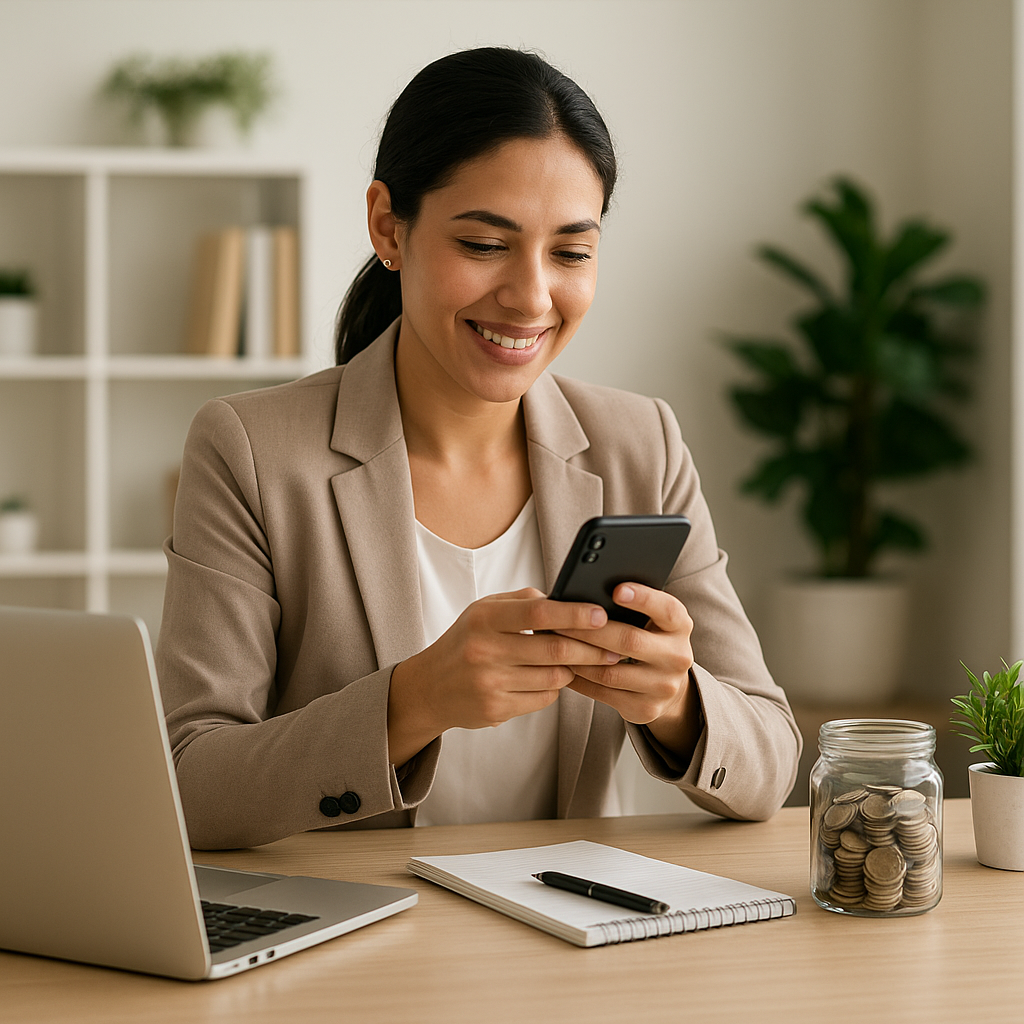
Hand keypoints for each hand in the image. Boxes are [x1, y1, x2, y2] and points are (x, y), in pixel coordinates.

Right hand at [387, 588, 617, 765]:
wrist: (429, 688)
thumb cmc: (465, 641)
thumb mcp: (483, 611)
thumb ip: (523, 601)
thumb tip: (566, 600)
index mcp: (484, 618)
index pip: (538, 613)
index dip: (574, 614)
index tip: (600, 615)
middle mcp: (485, 650)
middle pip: (554, 649)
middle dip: (591, 648)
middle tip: (614, 646)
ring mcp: (490, 683)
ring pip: (554, 676)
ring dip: (573, 669)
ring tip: (580, 662)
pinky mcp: (496, 709)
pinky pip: (544, 698)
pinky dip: (554, 687)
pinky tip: (550, 679)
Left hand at [558, 583, 702, 759]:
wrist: (668, 687)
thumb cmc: (648, 639)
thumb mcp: (652, 620)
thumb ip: (631, 606)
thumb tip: (586, 593)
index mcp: (680, 626)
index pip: (666, 609)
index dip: (643, 598)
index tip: (616, 590)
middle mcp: (678, 656)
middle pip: (629, 641)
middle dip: (590, 631)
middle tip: (559, 621)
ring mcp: (664, 686)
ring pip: (611, 672)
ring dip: (578, 658)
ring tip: (554, 645)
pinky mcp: (646, 709)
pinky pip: (604, 693)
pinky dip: (580, 680)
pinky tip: (563, 667)